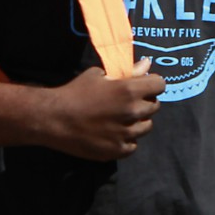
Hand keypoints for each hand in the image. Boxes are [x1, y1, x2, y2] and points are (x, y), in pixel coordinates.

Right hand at [39, 59, 164, 160]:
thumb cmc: (75, 92)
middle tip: (128, 102)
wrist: (54, 119)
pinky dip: (127, 140)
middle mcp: (131, 112)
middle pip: (155, 106)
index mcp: (129, 90)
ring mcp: (125, 134)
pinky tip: (114, 133)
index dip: (152, 83)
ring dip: (138, 121)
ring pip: (146, 127)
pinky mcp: (117, 150)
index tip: (144, 85)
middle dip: (145, 101)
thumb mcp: (99, 75)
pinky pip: (133, 145)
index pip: (159, 84)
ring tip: (120, 119)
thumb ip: (127, 72)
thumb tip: (146, 64)